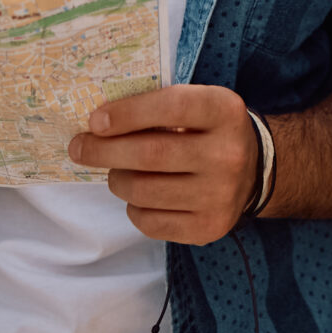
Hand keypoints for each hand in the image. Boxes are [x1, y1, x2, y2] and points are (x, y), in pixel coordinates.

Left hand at [70, 83, 260, 244]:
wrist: (253, 172)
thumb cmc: (209, 130)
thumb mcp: (198, 104)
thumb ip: (158, 107)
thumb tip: (99, 123)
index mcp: (224, 111)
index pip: (171, 107)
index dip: (128, 114)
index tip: (95, 121)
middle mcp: (227, 154)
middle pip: (150, 154)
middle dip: (104, 151)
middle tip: (79, 148)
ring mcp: (220, 195)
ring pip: (144, 191)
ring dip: (117, 180)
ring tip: (117, 173)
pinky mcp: (208, 228)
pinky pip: (150, 222)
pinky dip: (134, 208)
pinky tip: (140, 196)